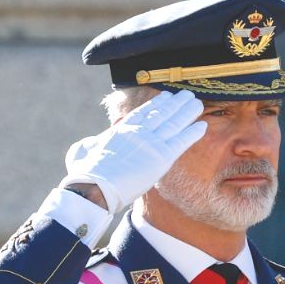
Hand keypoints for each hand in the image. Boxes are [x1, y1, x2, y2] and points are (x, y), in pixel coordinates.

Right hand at [59, 90, 206, 212]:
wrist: (94, 187)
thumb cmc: (84, 173)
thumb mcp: (82, 150)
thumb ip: (91, 143)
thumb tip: (94, 142)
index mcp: (121, 129)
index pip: (143, 113)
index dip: (157, 104)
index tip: (166, 97)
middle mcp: (138, 132)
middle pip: (162, 113)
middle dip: (176, 104)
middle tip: (186, 96)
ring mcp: (151, 143)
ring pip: (174, 123)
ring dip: (187, 113)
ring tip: (197, 105)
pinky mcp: (161, 158)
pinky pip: (181, 142)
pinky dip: (192, 133)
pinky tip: (202, 126)